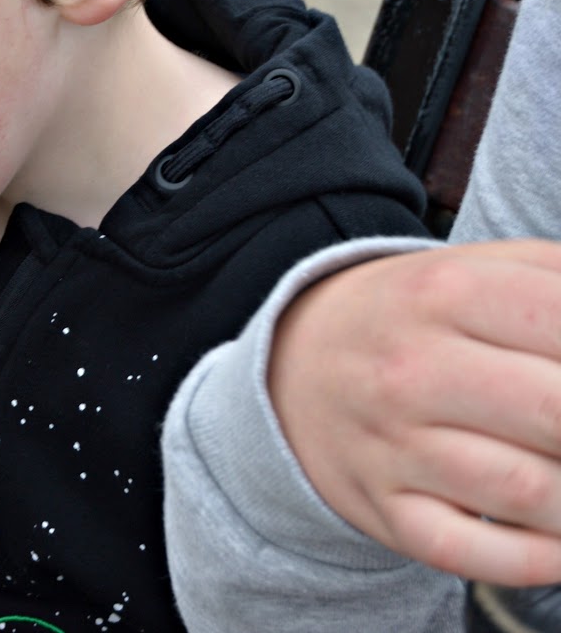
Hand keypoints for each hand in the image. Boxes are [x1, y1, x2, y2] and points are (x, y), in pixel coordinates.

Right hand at [269, 239, 560, 583]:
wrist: (293, 360)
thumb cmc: (414, 318)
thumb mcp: (476, 268)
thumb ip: (559, 280)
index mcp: (443, 293)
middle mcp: (410, 370)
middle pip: (555, 413)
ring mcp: (391, 444)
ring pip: (527, 492)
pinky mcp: (383, 507)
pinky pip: (473, 552)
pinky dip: (541, 558)